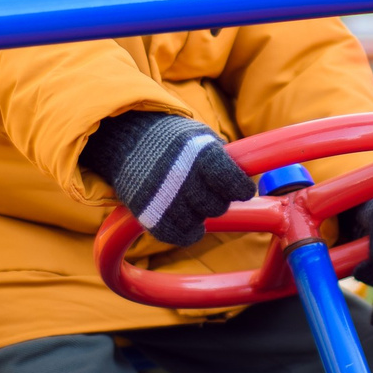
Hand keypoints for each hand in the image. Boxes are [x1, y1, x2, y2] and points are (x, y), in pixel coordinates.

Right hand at [81, 111, 254, 246]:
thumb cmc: (172, 139)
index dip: (241, 189)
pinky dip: (186, 233)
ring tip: (192, 202)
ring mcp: (164, 198)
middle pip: (218, 206)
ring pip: (199, 223)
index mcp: (200, 153)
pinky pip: (177, 236)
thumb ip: (222, 157)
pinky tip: (187, 222)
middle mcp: (184, 176)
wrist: (127, 140)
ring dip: (199, 215)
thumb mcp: (199, 136)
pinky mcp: (148, 215)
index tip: (242, 190)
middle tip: (208, 190)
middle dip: (217, 199)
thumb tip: (245, 179)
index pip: (233, 183)